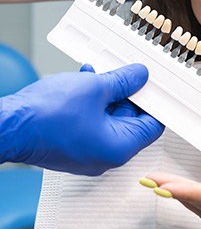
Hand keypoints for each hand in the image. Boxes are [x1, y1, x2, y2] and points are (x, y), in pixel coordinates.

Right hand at [0, 63, 163, 174]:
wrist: (6, 127)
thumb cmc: (45, 117)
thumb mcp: (96, 88)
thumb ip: (124, 81)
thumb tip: (139, 76)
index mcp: (119, 148)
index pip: (153, 125)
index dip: (156, 102)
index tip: (155, 86)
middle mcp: (105, 155)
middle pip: (131, 119)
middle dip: (129, 93)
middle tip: (128, 74)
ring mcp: (88, 151)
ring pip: (109, 117)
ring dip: (108, 93)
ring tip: (101, 73)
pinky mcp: (73, 145)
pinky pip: (92, 121)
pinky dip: (93, 101)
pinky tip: (86, 80)